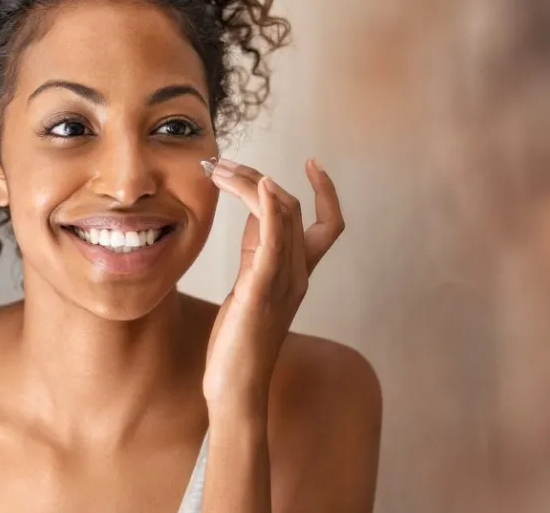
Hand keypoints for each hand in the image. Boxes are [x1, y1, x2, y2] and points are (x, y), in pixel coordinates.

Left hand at [203, 158, 344, 409]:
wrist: (235, 387)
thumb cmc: (239, 342)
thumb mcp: (250, 286)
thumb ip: (256, 251)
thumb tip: (253, 211)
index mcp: (299, 274)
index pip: (329, 224)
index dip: (327, 192)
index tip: (313, 162)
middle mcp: (298, 274)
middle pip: (293, 208)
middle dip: (259, 177)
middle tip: (223, 164)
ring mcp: (283, 281)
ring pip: (282, 215)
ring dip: (253, 182)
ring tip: (221, 169)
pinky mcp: (261, 290)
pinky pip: (273, 241)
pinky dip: (268, 207)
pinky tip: (260, 185)